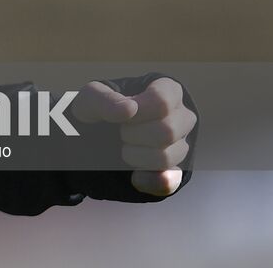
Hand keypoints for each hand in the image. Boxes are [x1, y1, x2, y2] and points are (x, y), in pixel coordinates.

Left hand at [72, 77, 194, 195]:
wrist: (94, 134)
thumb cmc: (98, 109)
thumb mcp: (91, 98)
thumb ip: (105, 99)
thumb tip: (130, 108)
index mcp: (168, 91)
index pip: (163, 102)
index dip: (138, 111)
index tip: (122, 114)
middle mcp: (181, 117)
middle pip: (168, 131)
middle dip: (133, 133)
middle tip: (120, 131)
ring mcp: (180, 145)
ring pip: (167, 156)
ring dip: (135, 154)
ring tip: (124, 146)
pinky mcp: (174, 172)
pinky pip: (169, 182)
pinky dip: (147, 180)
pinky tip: (133, 175)